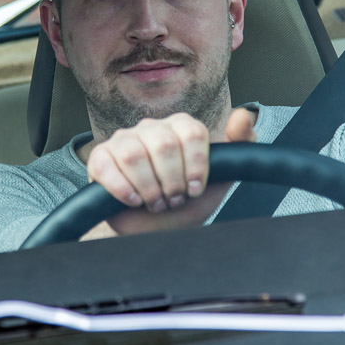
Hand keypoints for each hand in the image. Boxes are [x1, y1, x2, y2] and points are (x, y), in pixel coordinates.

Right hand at [82, 108, 256, 237]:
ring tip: (155, 203)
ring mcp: (123, 140)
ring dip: (149, 188)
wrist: (156, 229)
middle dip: (172, 182)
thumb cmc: (186, 200)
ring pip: (134, 154)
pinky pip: (107, 166)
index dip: (196, 166)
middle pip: (164, 144)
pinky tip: (134, 201)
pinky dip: (123, 189)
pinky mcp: (99, 158)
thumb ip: (239, 146)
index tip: (195, 189)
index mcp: (180, 126)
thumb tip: (244, 115)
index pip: (192, 132)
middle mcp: (151, 127)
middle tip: (174, 200)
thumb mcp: (220, 178)